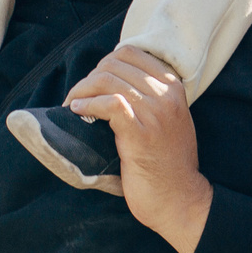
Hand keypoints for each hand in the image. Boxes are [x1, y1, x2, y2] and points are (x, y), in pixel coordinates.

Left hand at [63, 45, 212, 252]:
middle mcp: (167, 95)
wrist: (179, 199)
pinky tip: (77, 112)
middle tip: (76, 97)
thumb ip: (150, 99)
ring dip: (81, 90)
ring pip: (108, 79)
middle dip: (88, 77)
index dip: (104, 64)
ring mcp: (155, 113)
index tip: (93, 84)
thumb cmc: (168, 165)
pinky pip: (108, 103)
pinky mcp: (140, 132)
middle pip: (115, 64)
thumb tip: (110, 83)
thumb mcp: (168, 122)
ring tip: (72, 105)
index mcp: (174, 87)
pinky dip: (87, 104)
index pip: (131, 53)